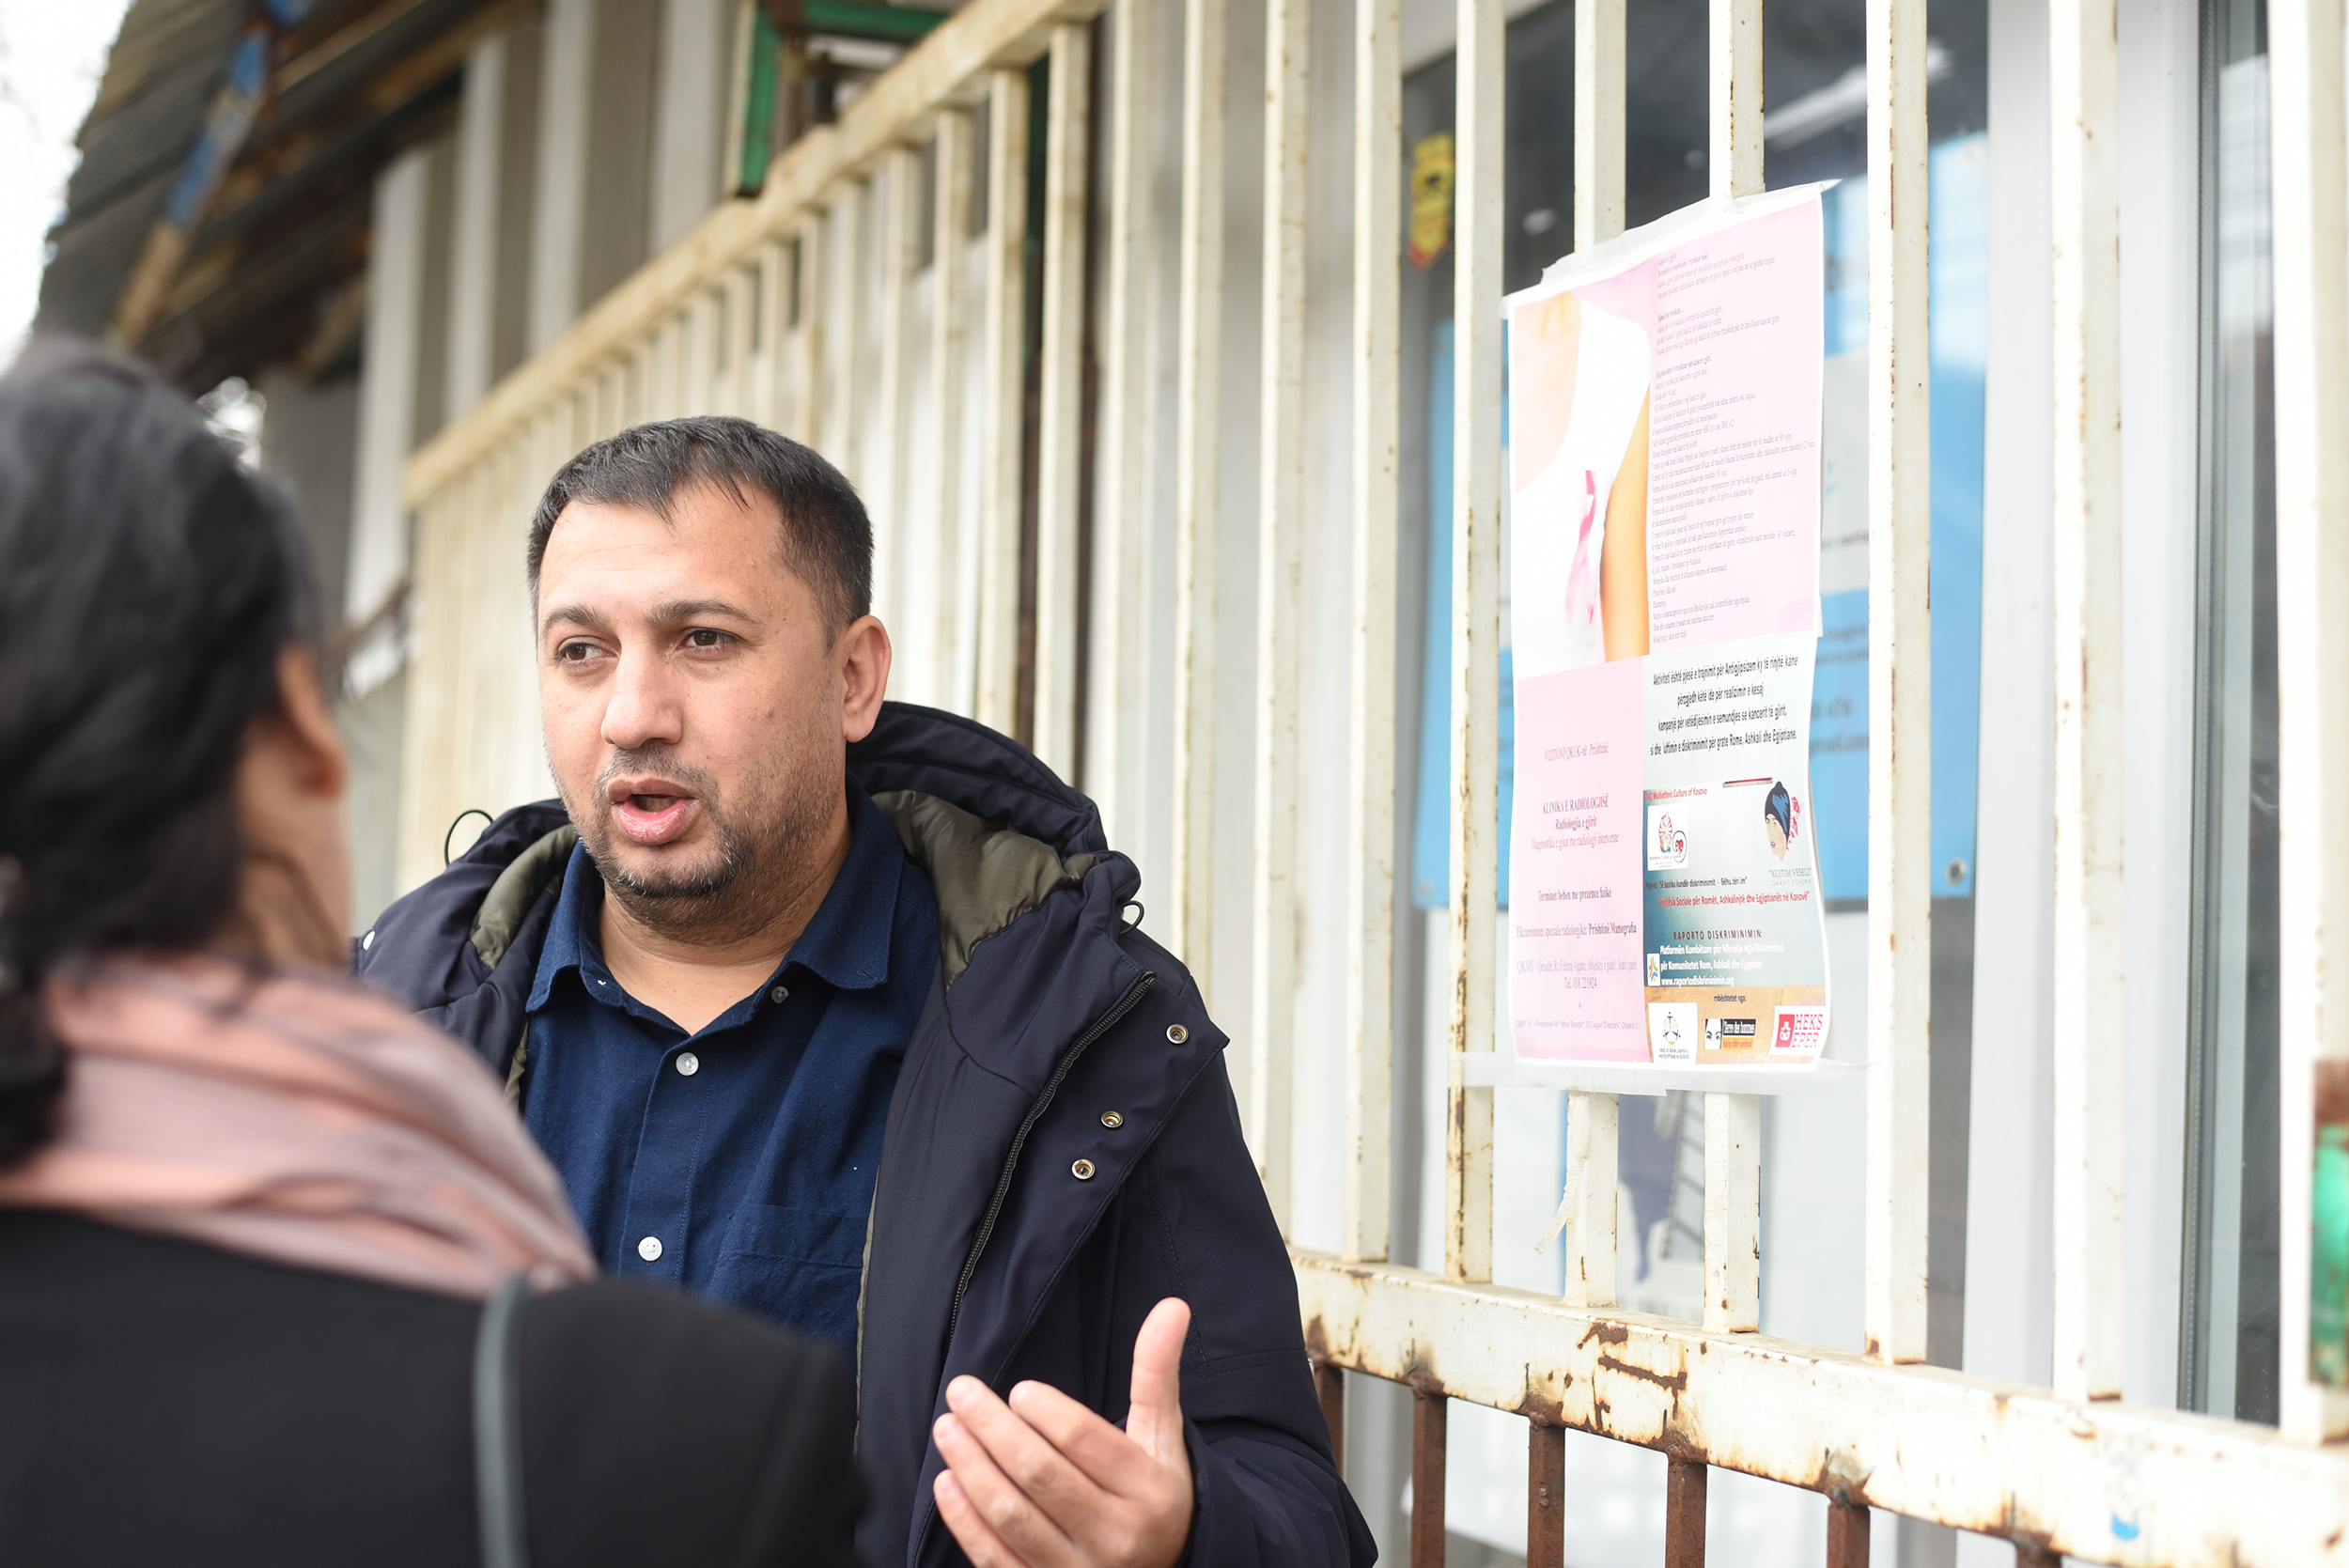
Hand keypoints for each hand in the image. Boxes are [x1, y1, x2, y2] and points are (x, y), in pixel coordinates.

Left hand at [932, 1297, 1194, 1567]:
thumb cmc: (1153, 1494)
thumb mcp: (1163, 1436)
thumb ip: (1157, 1373)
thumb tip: (1171, 1306)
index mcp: (1148, 1492)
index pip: (1087, 1443)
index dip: (1046, 1412)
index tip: (1018, 1391)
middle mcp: (1115, 1537)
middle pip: (1041, 1476)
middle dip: (993, 1430)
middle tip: (960, 1393)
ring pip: (1013, 1516)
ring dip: (972, 1468)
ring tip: (947, 1429)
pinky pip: (997, 1559)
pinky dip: (966, 1522)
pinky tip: (946, 1483)